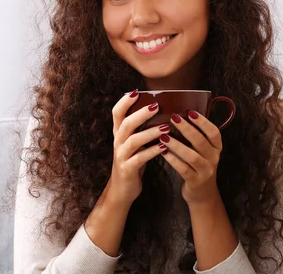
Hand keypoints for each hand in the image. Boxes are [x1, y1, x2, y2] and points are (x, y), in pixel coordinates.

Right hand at [107, 90, 170, 205]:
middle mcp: (118, 142)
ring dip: (150, 132)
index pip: (116, 113)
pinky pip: (140, 158)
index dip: (124, 102)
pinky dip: (152, 152)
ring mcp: (121, 156)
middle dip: (141, 114)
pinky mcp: (127, 169)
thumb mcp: (134, 144)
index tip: (136, 92)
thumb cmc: (133, 162)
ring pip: (133, 140)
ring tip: (166, 127)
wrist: (122, 190)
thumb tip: (160, 110)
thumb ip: (141, 129)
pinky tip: (164, 148)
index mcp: (119, 134)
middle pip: (126, 124)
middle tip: (156, 106)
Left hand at [159, 111, 221, 205]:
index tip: (190, 112)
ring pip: (192, 156)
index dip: (203, 122)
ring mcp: (206, 171)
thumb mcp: (203, 151)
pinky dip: (173, 160)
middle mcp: (214, 158)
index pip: (214, 133)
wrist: (202, 194)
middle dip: (187, 129)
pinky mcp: (196, 181)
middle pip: (201, 142)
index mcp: (217, 148)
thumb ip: (196, 136)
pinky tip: (163, 152)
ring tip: (164, 136)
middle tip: (173, 118)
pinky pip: (184, 169)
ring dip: (177, 145)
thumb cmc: (199, 166)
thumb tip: (179, 115)